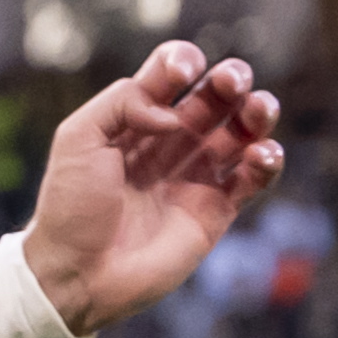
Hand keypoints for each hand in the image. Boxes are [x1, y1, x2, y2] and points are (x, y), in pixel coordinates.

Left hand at [26, 42, 284, 332]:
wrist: (75, 275)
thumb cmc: (70, 208)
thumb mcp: (77, 138)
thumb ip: (122, 101)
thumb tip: (173, 112)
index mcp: (135, 121)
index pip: (172, 75)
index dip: (183, 62)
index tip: (180, 74)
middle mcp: (170, 143)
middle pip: (216, 96)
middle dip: (232, 79)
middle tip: (230, 83)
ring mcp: (195, 176)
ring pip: (244, 131)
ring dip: (260, 111)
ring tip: (259, 109)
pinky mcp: (215, 211)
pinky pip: (255, 177)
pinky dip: (268, 159)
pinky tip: (259, 154)